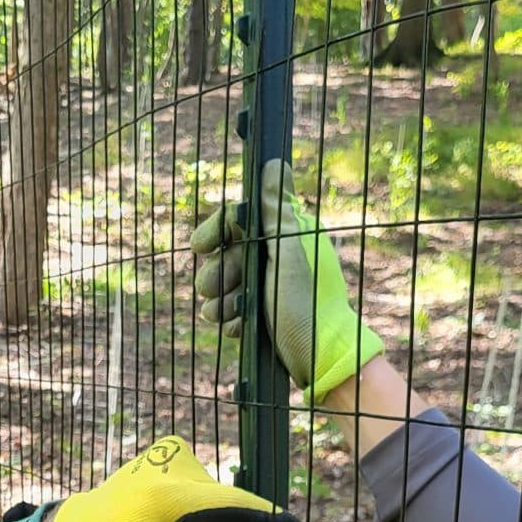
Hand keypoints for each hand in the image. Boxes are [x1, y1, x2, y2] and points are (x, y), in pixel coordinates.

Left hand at [45, 436, 301, 521]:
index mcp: (166, 493)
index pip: (230, 502)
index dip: (266, 518)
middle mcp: (171, 462)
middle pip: (223, 499)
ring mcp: (169, 450)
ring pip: (213, 492)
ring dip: (212, 520)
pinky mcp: (168, 448)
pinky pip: (201, 482)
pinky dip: (199, 505)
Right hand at [191, 159, 384, 399]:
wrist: (320, 357)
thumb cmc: (310, 304)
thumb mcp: (291, 254)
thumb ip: (278, 213)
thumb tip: (275, 164)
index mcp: (279, 237)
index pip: (233, 222)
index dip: (213, 232)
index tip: (201, 247)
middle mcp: (269, 258)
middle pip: (221, 256)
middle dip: (216, 274)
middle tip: (218, 289)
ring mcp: (262, 288)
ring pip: (219, 287)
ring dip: (221, 302)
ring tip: (237, 312)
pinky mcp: (257, 315)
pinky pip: (227, 312)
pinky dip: (232, 321)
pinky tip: (244, 328)